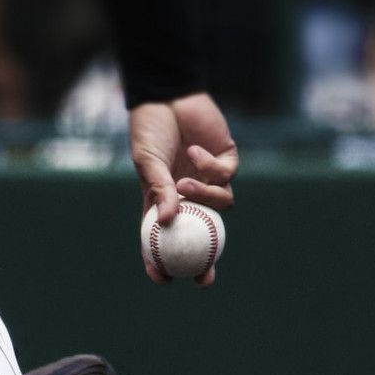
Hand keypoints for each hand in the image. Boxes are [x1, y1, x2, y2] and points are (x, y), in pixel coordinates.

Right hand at [129, 92, 237, 286]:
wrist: (168, 95)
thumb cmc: (150, 130)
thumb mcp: (148, 163)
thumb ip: (159, 191)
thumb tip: (166, 221)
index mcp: (163, 200)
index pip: (164, 238)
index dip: (162, 262)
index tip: (163, 279)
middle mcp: (189, 195)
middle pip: (203, 235)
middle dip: (206, 261)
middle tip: (205, 277)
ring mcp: (209, 179)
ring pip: (221, 204)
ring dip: (204, 198)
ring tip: (184, 183)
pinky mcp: (226, 161)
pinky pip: (226, 175)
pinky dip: (210, 167)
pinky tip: (194, 150)